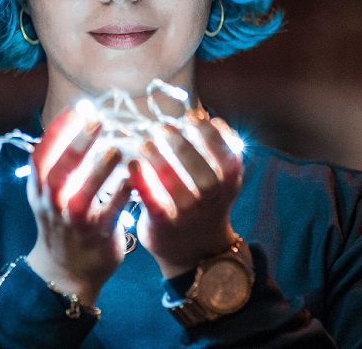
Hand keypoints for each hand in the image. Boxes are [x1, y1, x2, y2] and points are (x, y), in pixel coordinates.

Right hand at [26, 108, 132, 305]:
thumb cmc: (62, 223)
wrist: (65, 272)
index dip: (57, 130)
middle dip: (77, 144)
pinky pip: (109, 213)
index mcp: (39, 189)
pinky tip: (135, 177)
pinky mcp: (96, 235)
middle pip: (59, 171)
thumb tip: (72, 121)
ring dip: (99, 170)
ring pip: (82, 194)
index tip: (77, 107)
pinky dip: (122, 195)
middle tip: (97, 120)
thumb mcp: (47, 194)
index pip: (41, 154)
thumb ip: (55, 163)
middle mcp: (52, 203)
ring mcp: (73, 221)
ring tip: (117, 149)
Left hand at [128, 111, 242, 277]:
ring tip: (147, 142)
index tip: (196, 115)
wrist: (194, 250)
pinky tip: (132, 164)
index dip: (213, 134)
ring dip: (161, 162)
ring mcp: (188, 215)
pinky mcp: (163, 225)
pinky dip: (142, 183)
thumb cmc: (204, 202)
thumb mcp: (220, 178)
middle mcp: (212, 200)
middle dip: (184, 147)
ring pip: (177, 187)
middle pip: (205, 175)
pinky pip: (153, 203)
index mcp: (229, 183)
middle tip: (164, 127)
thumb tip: (198, 111)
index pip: (228, 157)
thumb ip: (215, 149)